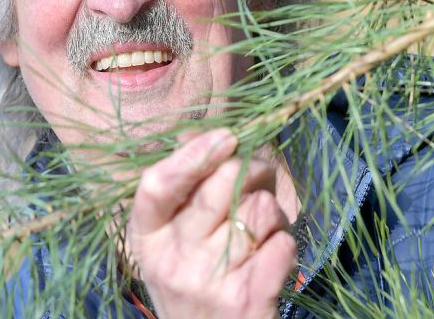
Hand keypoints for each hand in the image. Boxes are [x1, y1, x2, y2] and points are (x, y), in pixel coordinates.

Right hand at [128, 129, 296, 318]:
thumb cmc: (197, 278)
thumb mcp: (175, 238)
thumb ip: (185, 188)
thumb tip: (198, 133)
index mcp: (148, 238)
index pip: (157, 186)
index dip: (192, 155)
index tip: (225, 136)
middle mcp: (172, 260)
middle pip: (222, 186)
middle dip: (252, 172)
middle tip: (257, 184)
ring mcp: (209, 282)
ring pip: (260, 209)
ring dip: (273, 214)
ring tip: (261, 234)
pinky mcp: (247, 300)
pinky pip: (283, 242)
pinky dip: (286, 242)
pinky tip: (271, 258)